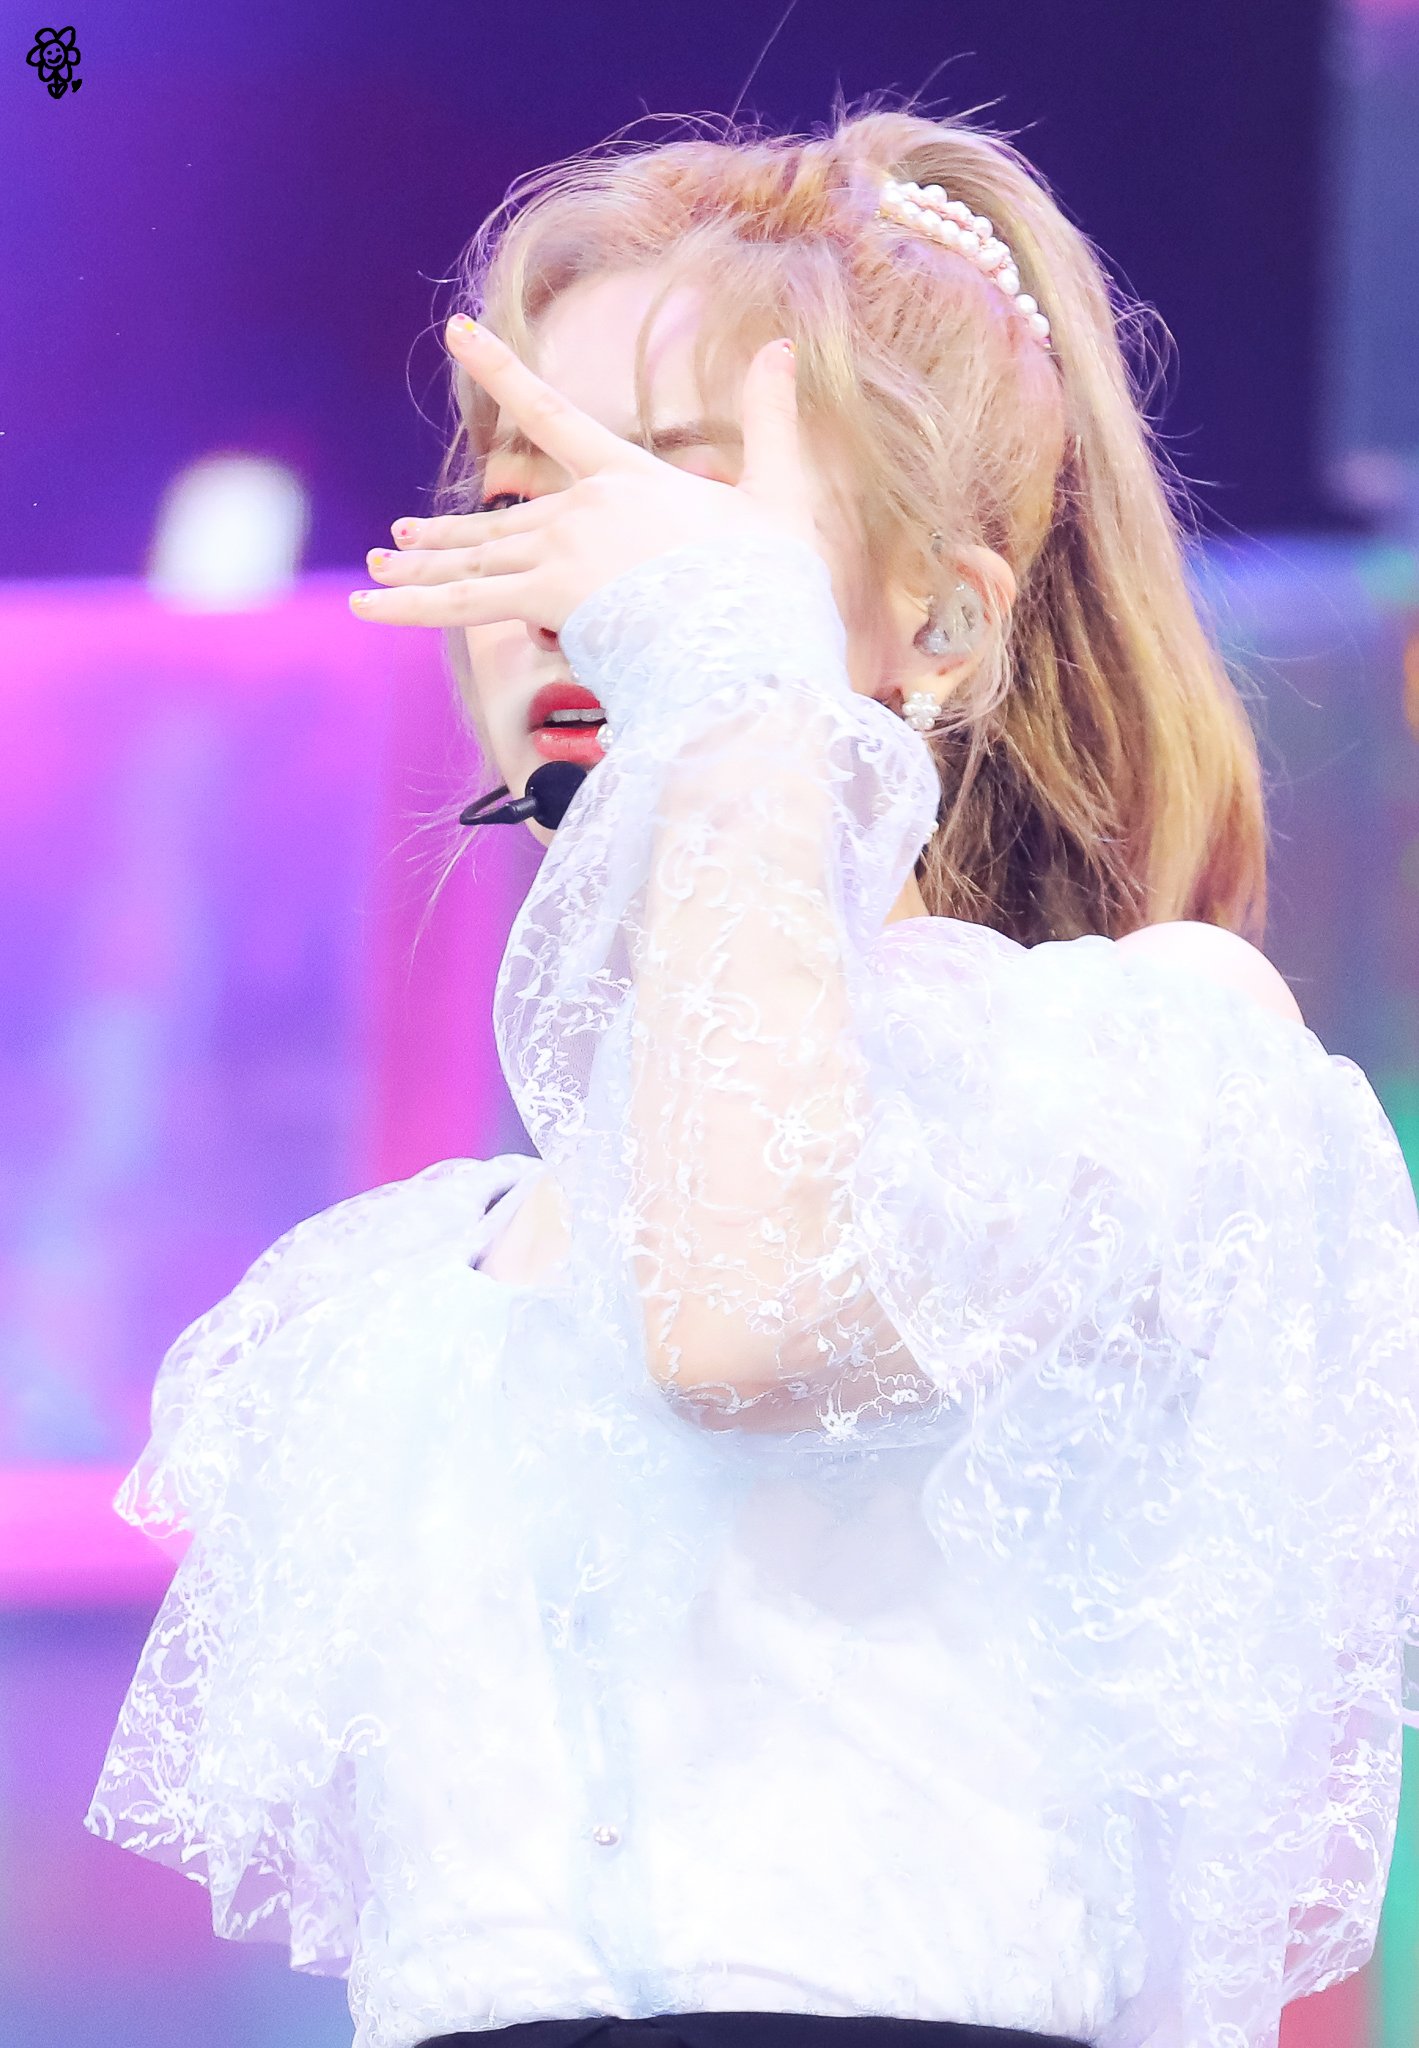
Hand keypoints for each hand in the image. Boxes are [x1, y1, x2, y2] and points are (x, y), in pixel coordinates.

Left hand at [349, 316, 819, 634]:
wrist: (753, 644)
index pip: (552, 414)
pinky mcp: (545, 601)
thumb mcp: (779, 496)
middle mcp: (581, 510)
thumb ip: (773, 422)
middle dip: (445, 532)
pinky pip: (459, 604)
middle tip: (400, 535)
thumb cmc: (772, 582)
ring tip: (380, 562)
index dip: (503, 370)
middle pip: (499, 520)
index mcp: (627, 477)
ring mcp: (559, 555)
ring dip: (421, 562)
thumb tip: (785, 346)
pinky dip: (407, 605)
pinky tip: (364, 606)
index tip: (459, 333)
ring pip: (473, 558)